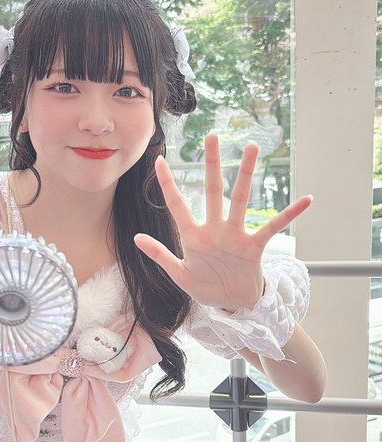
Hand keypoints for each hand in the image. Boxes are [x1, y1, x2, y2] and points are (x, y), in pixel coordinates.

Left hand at [134, 133, 311, 311]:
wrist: (232, 305)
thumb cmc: (206, 288)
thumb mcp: (179, 275)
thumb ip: (160, 255)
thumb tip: (136, 238)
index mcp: (194, 236)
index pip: (178, 205)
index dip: (168, 184)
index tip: (159, 160)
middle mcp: (216, 229)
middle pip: (213, 191)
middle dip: (212, 164)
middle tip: (213, 136)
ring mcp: (236, 235)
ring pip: (241, 200)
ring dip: (246, 174)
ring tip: (252, 148)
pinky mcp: (254, 246)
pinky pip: (274, 227)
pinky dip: (290, 214)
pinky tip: (306, 200)